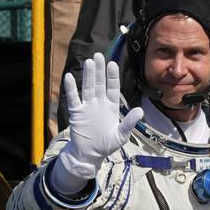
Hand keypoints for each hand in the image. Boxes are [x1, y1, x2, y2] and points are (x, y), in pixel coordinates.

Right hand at [54, 53, 144, 190]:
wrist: (89, 154)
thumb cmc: (106, 145)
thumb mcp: (121, 135)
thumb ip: (129, 123)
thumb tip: (140, 111)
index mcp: (111, 107)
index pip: (112, 88)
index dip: (112, 76)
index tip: (112, 64)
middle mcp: (99, 104)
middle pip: (100, 84)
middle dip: (100, 70)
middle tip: (99, 55)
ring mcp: (87, 107)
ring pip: (88, 88)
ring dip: (88, 75)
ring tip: (89, 62)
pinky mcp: (76, 113)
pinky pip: (74, 99)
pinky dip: (71, 88)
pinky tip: (69, 77)